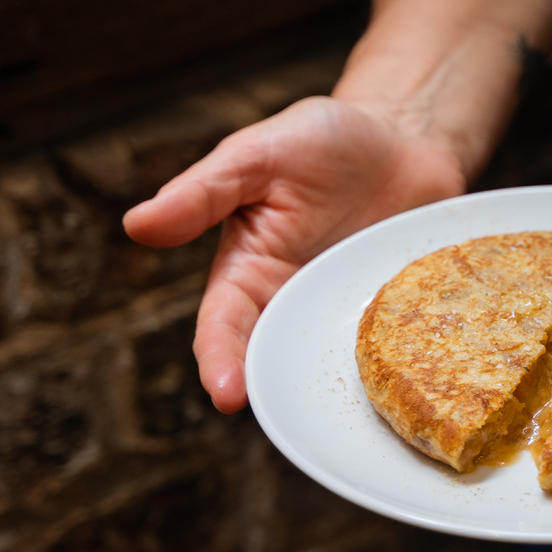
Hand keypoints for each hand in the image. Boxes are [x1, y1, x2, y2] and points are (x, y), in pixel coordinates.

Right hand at [123, 96, 466, 411]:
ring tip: (346, 408)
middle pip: (279, 360)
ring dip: (340, 385)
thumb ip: (204, 192)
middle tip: (284, 415)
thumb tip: (138, 224)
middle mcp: (296, 302)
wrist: (403, 136)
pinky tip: (413, 375)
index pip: (224, 328)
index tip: (227, 394)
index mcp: (249, 272)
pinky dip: (401, 361)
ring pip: (337, 364)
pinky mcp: (399, 311)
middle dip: (278, 391)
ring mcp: (349, 311)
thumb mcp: (257, 155)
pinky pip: (399, 345)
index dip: (221, 362)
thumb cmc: (321, 141)